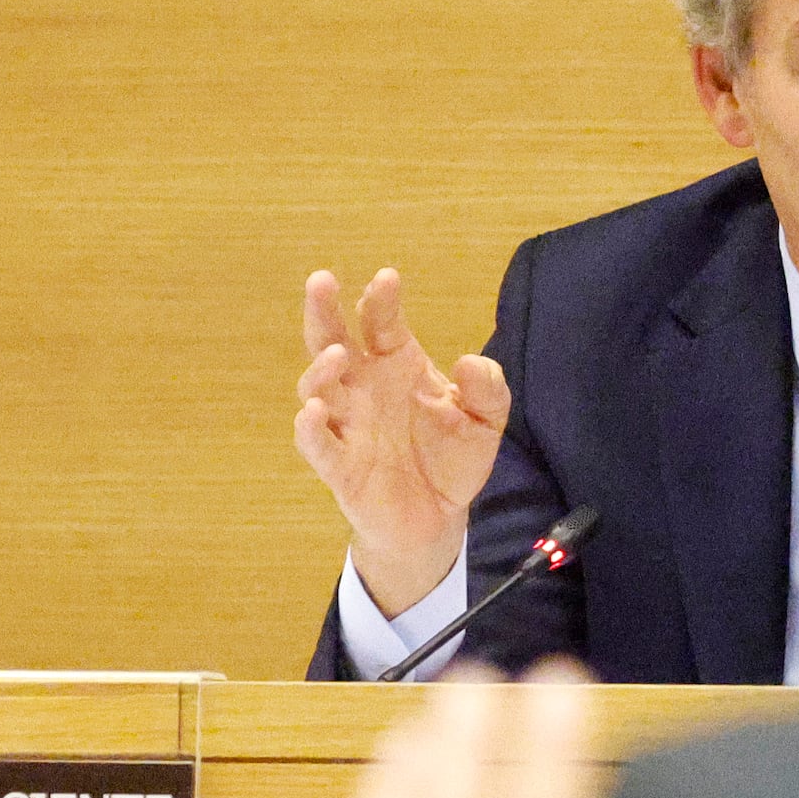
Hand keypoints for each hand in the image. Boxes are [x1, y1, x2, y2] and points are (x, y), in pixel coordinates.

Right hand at [294, 269, 511, 614]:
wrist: (437, 518)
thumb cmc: (450, 459)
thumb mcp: (484, 421)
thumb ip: (487, 390)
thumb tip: (471, 361)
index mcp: (395, 365)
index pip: (381, 323)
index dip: (381, 300)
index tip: (387, 279)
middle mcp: (363, 388)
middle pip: (332, 341)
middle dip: (324, 311)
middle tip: (320, 280)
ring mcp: (347, 425)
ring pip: (318, 388)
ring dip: (320, 369)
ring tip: (337, 355)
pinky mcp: (340, 466)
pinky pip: (317, 444)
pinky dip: (311, 428)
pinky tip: (315, 411)